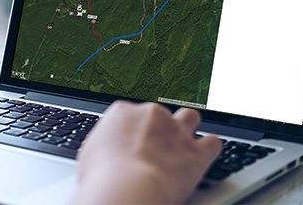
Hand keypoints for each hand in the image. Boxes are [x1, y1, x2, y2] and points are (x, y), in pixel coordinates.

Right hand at [75, 101, 220, 203]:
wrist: (125, 189)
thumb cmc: (102, 177)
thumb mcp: (89, 154)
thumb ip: (104, 145)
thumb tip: (105, 152)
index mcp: (122, 112)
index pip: (131, 113)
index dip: (133, 130)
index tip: (132, 144)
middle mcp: (151, 115)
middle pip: (160, 114)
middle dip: (160, 128)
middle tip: (154, 148)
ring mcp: (175, 131)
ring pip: (190, 117)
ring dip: (187, 129)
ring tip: (182, 145)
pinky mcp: (196, 152)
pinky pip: (213, 143)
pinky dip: (209, 149)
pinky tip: (202, 157)